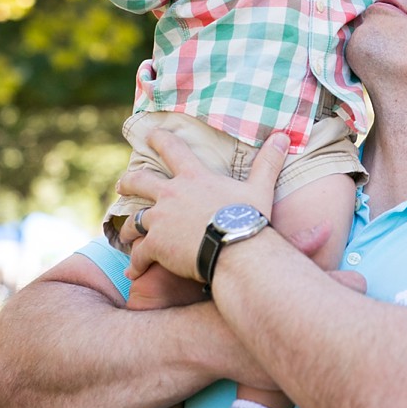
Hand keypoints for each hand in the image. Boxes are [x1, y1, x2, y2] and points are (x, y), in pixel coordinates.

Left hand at [119, 130, 291, 280]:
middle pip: (140, 182)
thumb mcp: (260, 188)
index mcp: (194, 177)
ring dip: (129, 229)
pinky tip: (133, 272)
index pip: (172, 150)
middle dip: (128, 182)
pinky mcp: (156, 246)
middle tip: (121, 185)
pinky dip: (136, 263)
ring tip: (125, 235)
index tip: (149, 135)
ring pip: (135, 222)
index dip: (159, 139)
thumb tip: (284, 137)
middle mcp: (171, 195)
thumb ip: (268, 162)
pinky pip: (139, 255)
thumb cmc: (248, 219)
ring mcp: (160, 220)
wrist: (235, 250)